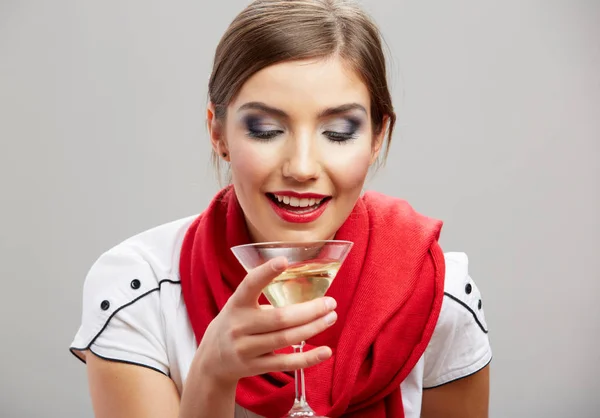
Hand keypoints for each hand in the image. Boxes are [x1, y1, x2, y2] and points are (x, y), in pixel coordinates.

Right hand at [194, 256, 336, 385]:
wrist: (212, 360)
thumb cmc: (235, 324)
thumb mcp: (239, 306)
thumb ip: (263, 297)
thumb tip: (304, 290)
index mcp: (236, 304)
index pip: (249, 285)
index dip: (266, 272)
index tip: (284, 260)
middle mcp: (239, 326)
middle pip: (279, 318)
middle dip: (309, 310)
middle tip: (330, 302)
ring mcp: (246, 349)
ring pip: (286, 338)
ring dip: (313, 328)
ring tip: (331, 317)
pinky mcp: (255, 367)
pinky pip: (286, 363)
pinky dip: (308, 358)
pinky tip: (326, 351)